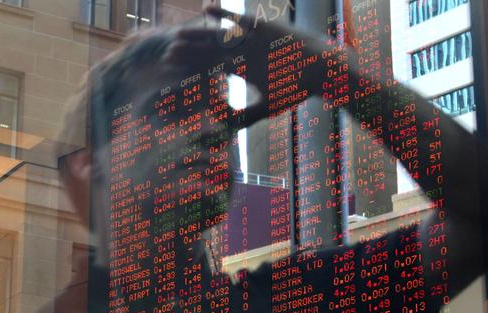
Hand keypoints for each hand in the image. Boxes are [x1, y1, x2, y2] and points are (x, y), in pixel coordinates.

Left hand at [164, 6, 325, 127]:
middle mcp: (242, 52)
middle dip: (189, 52)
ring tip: (178, 35)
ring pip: (218, 36)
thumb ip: (243, 116)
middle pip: (209, 51)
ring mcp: (250, 39)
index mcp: (241, 69)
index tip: (172, 68)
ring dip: (198, 36)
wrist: (319, 69)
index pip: (210, 67)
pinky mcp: (261, 26)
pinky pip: (239, 19)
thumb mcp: (266, 107)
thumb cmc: (295, 90)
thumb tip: (220, 126)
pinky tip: (206, 11)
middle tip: (168, 54)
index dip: (191, 67)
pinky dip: (224, 15)